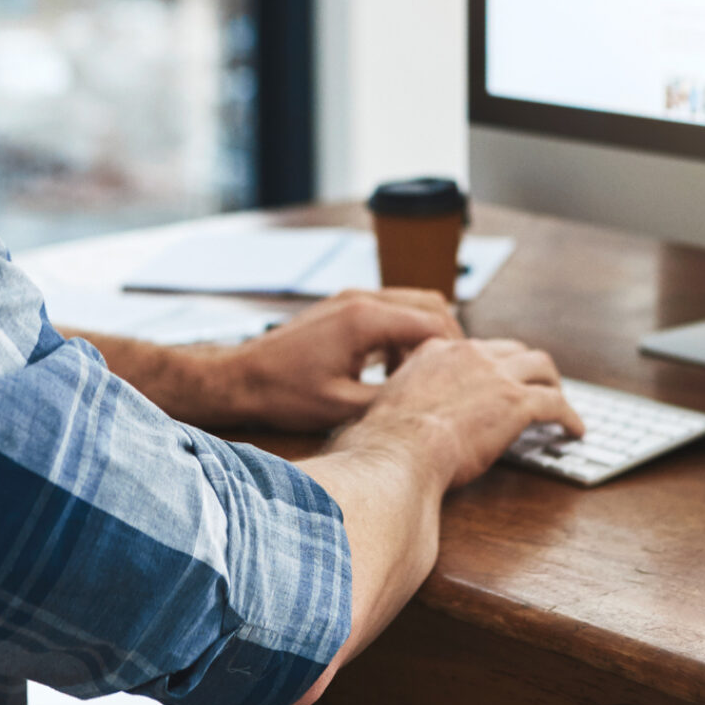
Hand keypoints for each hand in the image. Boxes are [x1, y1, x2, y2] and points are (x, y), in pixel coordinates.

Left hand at [219, 287, 463, 431]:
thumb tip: (431, 402)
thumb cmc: (285, 394)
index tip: (463, 378)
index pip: (434, 322)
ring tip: (420, 374)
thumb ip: (392, 397)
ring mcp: (351, 298)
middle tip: (452, 374)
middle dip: (448, 338)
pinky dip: (402, 332)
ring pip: (411, 303)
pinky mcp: (343, 306)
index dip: (456, 351)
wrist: (241, 377)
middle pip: (430, 304)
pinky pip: (389, 309)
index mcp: (366, 320)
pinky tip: (393, 366)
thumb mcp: (344, 406)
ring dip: (424, 334)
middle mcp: (362, 299)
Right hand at [341, 336, 585, 489]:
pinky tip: (574, 430)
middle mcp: (468, 354)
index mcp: (435, 352)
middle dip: (526, 366)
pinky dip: (569, 416)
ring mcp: (496, 374)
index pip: (474, 349)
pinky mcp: (517, 402)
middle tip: (534, 385)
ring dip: (552, 382)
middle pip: (512, 350)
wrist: (397, 452)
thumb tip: (400, 424)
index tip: (495, 379)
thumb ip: (402, 403)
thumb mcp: (386, 406)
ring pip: (540, 366)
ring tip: (560, 400)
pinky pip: (555, 403)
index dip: (490, 364)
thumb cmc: (383, 443)